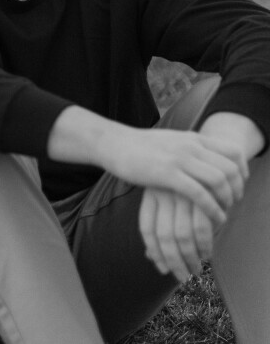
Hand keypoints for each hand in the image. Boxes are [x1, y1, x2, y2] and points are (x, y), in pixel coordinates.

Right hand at [48, 107, 247, 224]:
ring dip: (227, 200)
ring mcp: (179, 159)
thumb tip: (200, 155)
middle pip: (230, 168)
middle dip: (237, 189)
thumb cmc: (138, 146)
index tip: (238, 184)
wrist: (114, 143)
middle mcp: (191, 146)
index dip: (242, 170)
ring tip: (224, 212)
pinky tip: (213, 217)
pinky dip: (211, 207)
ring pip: (218, 180)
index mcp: (193, 138)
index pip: (233, 151)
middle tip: (233, 202)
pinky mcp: (167, 174)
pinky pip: (199, 193)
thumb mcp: (170, 140)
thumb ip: (187, 146)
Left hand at [139, 187, 214, 281]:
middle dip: (174, 261)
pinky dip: (205, 244)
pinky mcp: (200, 193)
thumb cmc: (184, 179)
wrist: (205, 148)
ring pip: (182, 236)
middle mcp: (163, 193)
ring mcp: (181, 193)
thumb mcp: (165, 196)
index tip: (163, 269)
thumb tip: (150, 258)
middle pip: (163, 237)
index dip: (155, 252)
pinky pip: (201, 226)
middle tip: (184, 276)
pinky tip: (208, 251)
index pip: (147, 229)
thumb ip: (158, 226)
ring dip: (191, 257)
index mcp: (150, 193)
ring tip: (197, 268)